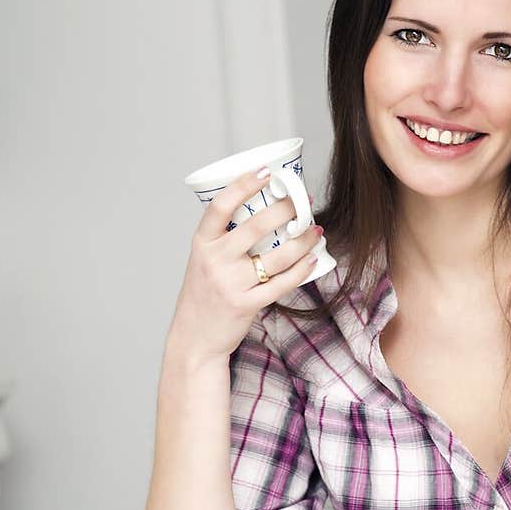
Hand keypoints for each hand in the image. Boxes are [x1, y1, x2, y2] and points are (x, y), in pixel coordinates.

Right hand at [167, 169, 324, 365]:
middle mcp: (214, 261)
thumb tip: (265, 211)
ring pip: (276, 256)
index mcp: (201, 244)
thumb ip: (225, 239)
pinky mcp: (246, 304)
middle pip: (255, 226)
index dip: (243, 185)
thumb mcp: (204, 260)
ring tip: (315, 230)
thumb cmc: (204, 294)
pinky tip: (313, 258)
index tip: (265, 171)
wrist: (194, 338)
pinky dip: (301, 269)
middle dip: (285, 209)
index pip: (220, 206)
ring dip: (302, 240)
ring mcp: (230, 283)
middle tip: (303, 201)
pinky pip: (281, 283)